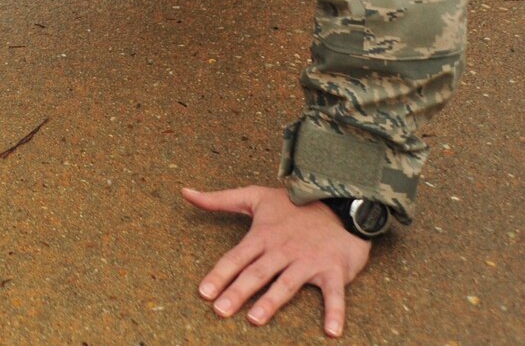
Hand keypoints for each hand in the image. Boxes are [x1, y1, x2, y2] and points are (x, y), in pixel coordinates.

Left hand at [184, 185, 372, 338]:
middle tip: (220, 311)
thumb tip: (185, 192)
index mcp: (263, 236)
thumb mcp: (254, 196)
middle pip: (256, 273)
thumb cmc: (292, 206)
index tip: (204, 293)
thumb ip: (219, 199)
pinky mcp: (333, 270)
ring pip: (286, 283)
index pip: (236, 257)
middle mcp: (283, 250)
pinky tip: (331, 331)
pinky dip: (335, 312)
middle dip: (237, 291)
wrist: (340, 205)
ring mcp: (308, 261)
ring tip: (255, 319)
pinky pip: (335, 294)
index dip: (219, 274)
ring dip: (271, 302)